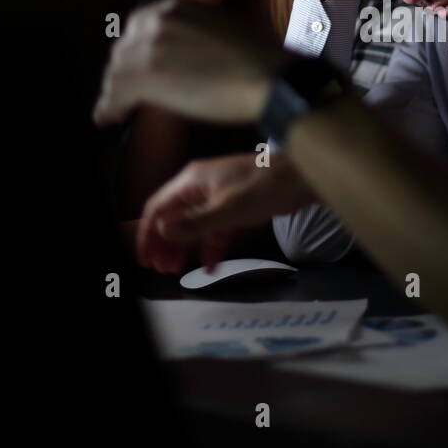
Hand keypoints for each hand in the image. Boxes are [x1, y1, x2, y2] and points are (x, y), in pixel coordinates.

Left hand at [94, 0, 281, 126]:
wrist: (268, 77)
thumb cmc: (259, 60)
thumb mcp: (222, 27)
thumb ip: (195, 32)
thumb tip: (184, 54)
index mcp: (176, 5)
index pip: (140, 28)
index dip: (135, 52)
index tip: (135, 66)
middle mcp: (157, 18)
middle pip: (124, 49)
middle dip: (122, 72)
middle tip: (122, 92)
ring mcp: (148, 45)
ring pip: (116, 73)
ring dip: (114, 93)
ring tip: (113, 108)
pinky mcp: (145, 75)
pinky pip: (114, 95)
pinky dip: (108, 109)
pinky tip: (107, 119)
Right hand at [134, 153, 299, 273]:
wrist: (302, 178)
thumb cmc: (264, 187)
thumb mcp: (228, 209)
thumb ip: (194, 223)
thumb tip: (162, 231)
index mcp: (192, 181)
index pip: (158, 208)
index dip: (148, 234)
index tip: (145, 259)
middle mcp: (200, 187)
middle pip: (173, 217)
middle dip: (165, 243)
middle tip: (162, 269)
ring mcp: (218, 197)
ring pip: (193, 225)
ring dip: (184, 247)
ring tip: (178, 270)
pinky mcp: (235, 208)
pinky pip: (215, 229)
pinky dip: (210, 246)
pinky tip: (209, 266)